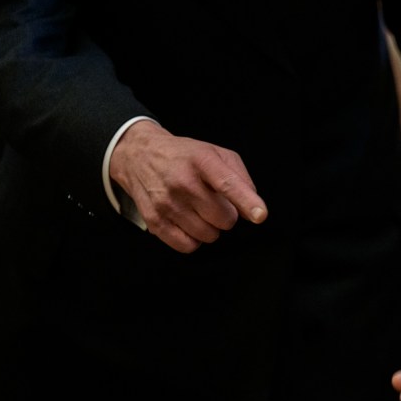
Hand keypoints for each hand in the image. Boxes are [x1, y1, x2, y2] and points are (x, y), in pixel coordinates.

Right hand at [108, 120, 266, 252]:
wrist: (140, 156)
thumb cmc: (184, 157)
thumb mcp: (216, 154)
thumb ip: (240, 178)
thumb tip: (252, 209)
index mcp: (202, 160)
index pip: (227, 184)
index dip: (247, 201)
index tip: (260, 215)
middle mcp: (182, 181)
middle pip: (223, 218)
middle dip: (227, 215)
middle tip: (216, 203)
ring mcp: (166, 202)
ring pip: (208, 235)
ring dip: (211, 228)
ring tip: (200, 211)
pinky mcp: (154, 220)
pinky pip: (187, 246)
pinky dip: (194, 239)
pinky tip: (189, 223)